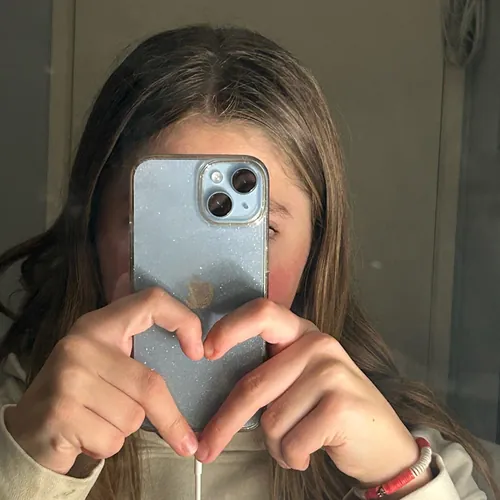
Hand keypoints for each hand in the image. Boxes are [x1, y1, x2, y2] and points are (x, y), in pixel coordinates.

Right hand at [4, 287, 203, 474]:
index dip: (183, 321)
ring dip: (125, 429)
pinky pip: (112, 440)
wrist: (29, 429)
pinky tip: (85, 435)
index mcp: (99, 324)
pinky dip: (107, 446)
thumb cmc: (80, 392)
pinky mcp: (60, 413)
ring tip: (100, 420)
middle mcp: (82, 344)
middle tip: (186, 440)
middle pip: (149, 383)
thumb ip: (137, 351)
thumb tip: (196, 348)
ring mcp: (68, 378)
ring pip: (132, 416)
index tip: (198, 352)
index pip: (152, 301)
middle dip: (168, 417)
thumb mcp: (104, 360)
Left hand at [196, 299, 423, 485]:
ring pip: (271, 420)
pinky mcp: (340, 405)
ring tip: (295, 445)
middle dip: (225, 422)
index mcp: (302, 332)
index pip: (262, 312)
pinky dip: (291, 458)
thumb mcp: (301, 380)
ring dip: (275, 445)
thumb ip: (270, 374)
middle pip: (254, 384)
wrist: (383, 443)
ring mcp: (331, 372)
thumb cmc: (331, 411)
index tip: (206, 352)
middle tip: (206, 447)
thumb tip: (216, 390)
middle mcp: (318, 344)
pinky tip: (308, 454)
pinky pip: (291, 442)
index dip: (229, 328)